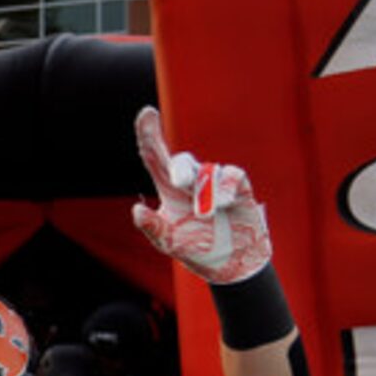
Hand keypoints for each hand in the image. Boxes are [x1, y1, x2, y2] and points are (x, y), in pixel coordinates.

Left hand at [130, 105, 272, 285]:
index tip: (146, 113)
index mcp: (168, 188)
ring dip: (205, 191)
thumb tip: (136, 210)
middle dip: (181, 168)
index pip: (154, 156)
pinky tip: (225, 203)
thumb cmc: (195, 247)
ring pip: (208, 171)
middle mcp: (190, 180)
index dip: (149, 134)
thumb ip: (153, 227)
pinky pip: (232, 176)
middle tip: (178, 183)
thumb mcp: (169, 242)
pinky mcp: (238, 187)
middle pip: (181, 161)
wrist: (230, 262)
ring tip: (206, 214)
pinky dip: (227, 189)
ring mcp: (214, 181)